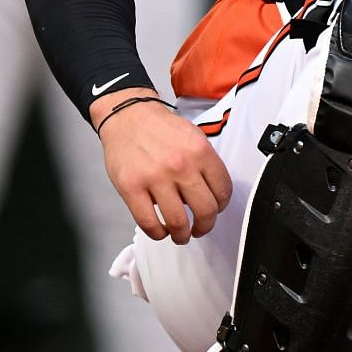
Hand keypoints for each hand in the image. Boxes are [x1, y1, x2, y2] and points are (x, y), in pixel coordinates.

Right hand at [92, 89, 233, 243]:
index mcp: (201, 152)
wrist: (127, 116)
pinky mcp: (131, 188)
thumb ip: (206, 165)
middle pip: (205, 210)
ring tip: (181, 235)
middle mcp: (181, 165)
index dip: (222, 206)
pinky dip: (158, 233)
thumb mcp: (194, 137)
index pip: (223, 190)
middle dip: (206, 226)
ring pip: (178, 222)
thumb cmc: (161, 129)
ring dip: (182, 235)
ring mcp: (155, 177)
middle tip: (201, 229)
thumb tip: (213, 195)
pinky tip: (161, 231)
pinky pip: (148, 222)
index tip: (216, 209)